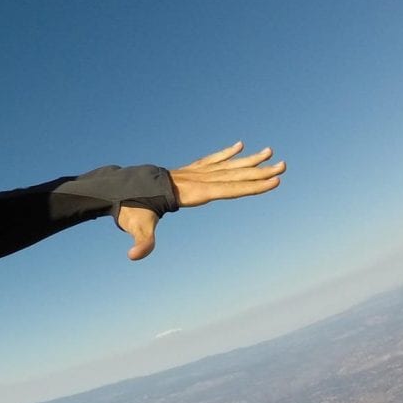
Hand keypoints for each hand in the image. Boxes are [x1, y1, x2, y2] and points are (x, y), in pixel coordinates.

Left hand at [116, 141, 284, 259]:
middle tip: (283, 165)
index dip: (251, 186)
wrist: (118, 188)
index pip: (227, 189)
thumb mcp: (137, 226)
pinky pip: (211, 161)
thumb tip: (134, 256)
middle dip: (259, 172)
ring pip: (226, 166)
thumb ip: (141, 243)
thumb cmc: (131, 209)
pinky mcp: (187, 173)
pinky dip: (226, 154)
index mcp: (192, 193)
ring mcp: (191, 174)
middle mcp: (195, 180)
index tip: (273, 180)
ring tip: (270, 151)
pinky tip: (239, 146)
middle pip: (233, 175)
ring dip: (248, 160)